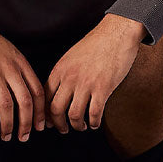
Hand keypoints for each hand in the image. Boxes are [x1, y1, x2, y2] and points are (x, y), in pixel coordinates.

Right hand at [0, 7, 44, 141]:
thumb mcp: (8, 51)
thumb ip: (17, 69)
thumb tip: (25, 91)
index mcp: (20, 62)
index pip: (37, 91)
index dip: (41, 112)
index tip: (40, 126)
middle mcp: (10, 68)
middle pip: (25, 101)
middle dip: (27, 123)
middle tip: (24, 137)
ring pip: (6, 105)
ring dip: (8, 125)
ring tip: (6, 136)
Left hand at [45, 15, 143, 132]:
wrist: (117, 32)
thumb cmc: (96, 43)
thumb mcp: (71, 57)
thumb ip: (64, 74)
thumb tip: (60, 92)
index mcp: (59, 70)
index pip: (45, 98)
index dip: (45, 114)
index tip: (49, 121)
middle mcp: (69, 78)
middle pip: (55, 110)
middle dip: (58, 124)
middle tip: (63, 129)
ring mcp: (86, 84)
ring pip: (74, 115)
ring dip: (77, 125)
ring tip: (81, 126)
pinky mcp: (103, 88)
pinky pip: (94, 113)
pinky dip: (93, 122)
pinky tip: (95, 123)